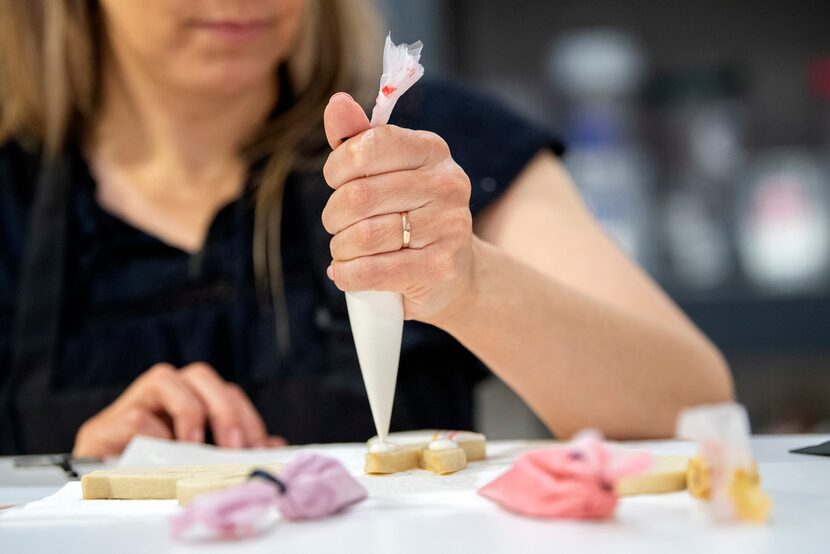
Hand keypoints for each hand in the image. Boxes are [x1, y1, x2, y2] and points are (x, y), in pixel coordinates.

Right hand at [72, 362, 285, 456]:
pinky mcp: (108, 422)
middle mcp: (166, 390)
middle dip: (224, 410)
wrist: (100, 484)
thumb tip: (276, 446)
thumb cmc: (157, 468)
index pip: (227, 392)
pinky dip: (153, 437)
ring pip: (166, 378)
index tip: (256, 449)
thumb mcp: (203, 459)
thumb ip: (235, 448)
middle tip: (233, 447)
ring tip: (194, 447)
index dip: (246, 417)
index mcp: (192, 396)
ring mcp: (136, 401)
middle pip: (201, 375)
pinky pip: (135, 417)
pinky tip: (160, 458)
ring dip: (188, 411)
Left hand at [322, 92, 474, 322]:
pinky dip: (346, 274)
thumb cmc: (410, 214)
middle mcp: (447, 184)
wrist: (453, 272)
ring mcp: (447, 228)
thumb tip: (337, 103)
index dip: (338, 166)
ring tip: (346, 250)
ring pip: (363, 236)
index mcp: (432, 151)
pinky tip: (346, 271)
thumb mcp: (387, 171)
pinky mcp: (438, 268)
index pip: (370, 146)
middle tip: (338, 224)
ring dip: (340, 248)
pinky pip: (371, 271)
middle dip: (334, 215)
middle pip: (359, 197)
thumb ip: (358, 138)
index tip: (336, 182)